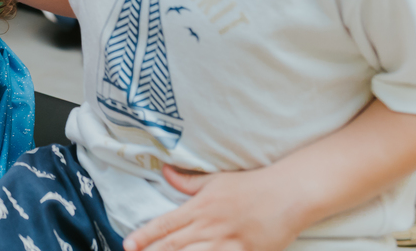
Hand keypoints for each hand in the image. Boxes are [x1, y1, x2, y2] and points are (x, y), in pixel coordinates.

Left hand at [124, 165, 301, 250]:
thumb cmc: (251, 185)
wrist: (288, 194)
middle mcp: (209, 227)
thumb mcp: (215, 180)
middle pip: (174, 246)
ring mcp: (228, 243)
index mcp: (199, 208)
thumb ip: (187, 181)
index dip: (144, 236)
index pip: (165, 224)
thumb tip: (164, 171)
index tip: (127, 244)